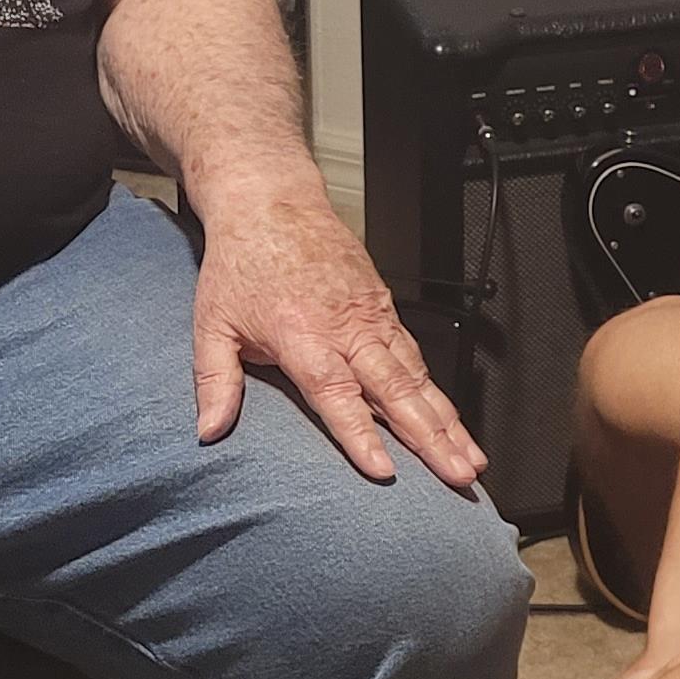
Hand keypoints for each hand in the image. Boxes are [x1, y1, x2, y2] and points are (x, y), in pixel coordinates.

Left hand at [191, 182, 485, 492]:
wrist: (270, 201)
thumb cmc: (242, 260)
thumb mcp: (212, 322)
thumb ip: (214, 381)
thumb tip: (208, 430)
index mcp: (303, 336)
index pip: (337, 394)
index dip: (361, 434)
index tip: (384, 470)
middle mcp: (346, 328)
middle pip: (396, 392)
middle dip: (431, 439)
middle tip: (459, 477)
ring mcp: (371, 317)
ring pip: (417, 377)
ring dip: (447, 422)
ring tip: (470, 461)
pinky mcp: (384, 307)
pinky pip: (416, 356)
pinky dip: (438, 392)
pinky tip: (453, 422)